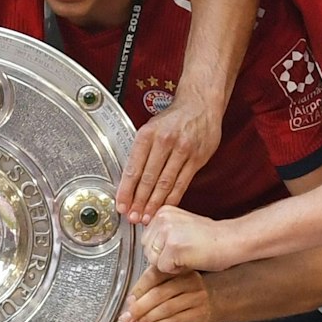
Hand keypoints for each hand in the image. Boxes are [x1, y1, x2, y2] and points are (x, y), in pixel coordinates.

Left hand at [118, 94, 220, 222]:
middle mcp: (164, 141)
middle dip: (139, 201)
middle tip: (133, 217)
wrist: (200, 104)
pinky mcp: (197, 158)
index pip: (133, 168)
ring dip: (154, 204)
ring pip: (165, 183)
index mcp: (147, 134)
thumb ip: (141, 152)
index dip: (126, 190)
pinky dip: (172, 198)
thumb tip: (129, 179)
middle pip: (148, 178)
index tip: (121, 205)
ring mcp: (182, 150)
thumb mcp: (151, 127)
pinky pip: (182, 183)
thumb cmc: (174, 118)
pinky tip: (165, 207)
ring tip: (147, 217)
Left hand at [121, 265, 212, 321]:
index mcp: (176, 268)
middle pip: (159, 293)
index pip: (154, 275)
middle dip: (139, 308)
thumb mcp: (166, 284)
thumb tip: (130, 304)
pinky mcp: (199, 313)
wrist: (208, 301)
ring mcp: (196, 297)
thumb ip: (148, 290)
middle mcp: (189, 280)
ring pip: (166, 309)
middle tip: (127, 317)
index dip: (138, 290)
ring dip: (146, 319)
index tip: (128, 302)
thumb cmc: (181, 292)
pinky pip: (174, 321)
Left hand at [142, 205, 233, 274]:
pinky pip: (163, 268)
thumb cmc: (212, 238)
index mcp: (163, 212)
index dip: (164, 249)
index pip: (147, 240)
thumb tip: (146, 248)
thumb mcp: (181, 227)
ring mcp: (167, 231)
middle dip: (164, 257)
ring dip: (170, 264)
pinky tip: (192, 259)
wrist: (232, 240)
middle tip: (186, 250)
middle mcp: (162, 218)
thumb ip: (162, 234)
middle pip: (147, 250)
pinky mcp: (173, 246)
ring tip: (189, 254)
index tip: (182, 244)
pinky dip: (177, 270)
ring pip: (153, 260)